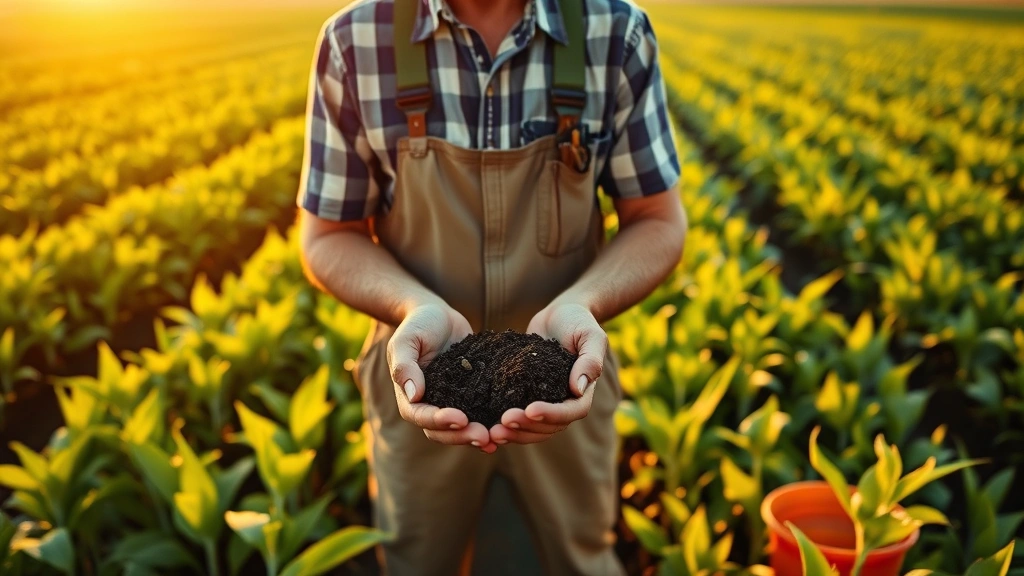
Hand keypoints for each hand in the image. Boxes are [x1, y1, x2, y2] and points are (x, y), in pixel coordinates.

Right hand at [388, 303, 497, 452]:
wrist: (439, 315)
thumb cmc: (418, 324)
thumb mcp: (407, 339)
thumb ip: (405, 365)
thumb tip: (413, 395)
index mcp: (409, 395)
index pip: (419, 415)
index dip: (438, 420)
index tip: (460, 419)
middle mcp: (430, 404)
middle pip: (440, 431)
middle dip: (461, 436)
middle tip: (483, 436)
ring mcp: (451, 402)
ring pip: (460, 429)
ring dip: (475, 436)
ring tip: (495, 438)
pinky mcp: (470, 395)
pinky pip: (478, 414)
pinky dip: (489, 424)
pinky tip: (508, 429)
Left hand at [489, 300, 606, 444]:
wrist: (558, 315)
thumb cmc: (578, 321)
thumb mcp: (589, 334)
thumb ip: (590, 359)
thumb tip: (579, 389)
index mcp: (582, 393)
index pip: (570, 412)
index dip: (551, 414)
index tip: (530, 409)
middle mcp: (563, 403)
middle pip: (548, 427)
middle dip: (526, 428)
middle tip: (502, 424)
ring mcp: (544, 402)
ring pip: (531, 428)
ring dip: (513, 433)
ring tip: (492, 433)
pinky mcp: (525, 396)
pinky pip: (517, 416)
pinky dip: (504, 424)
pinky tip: (486, 426)